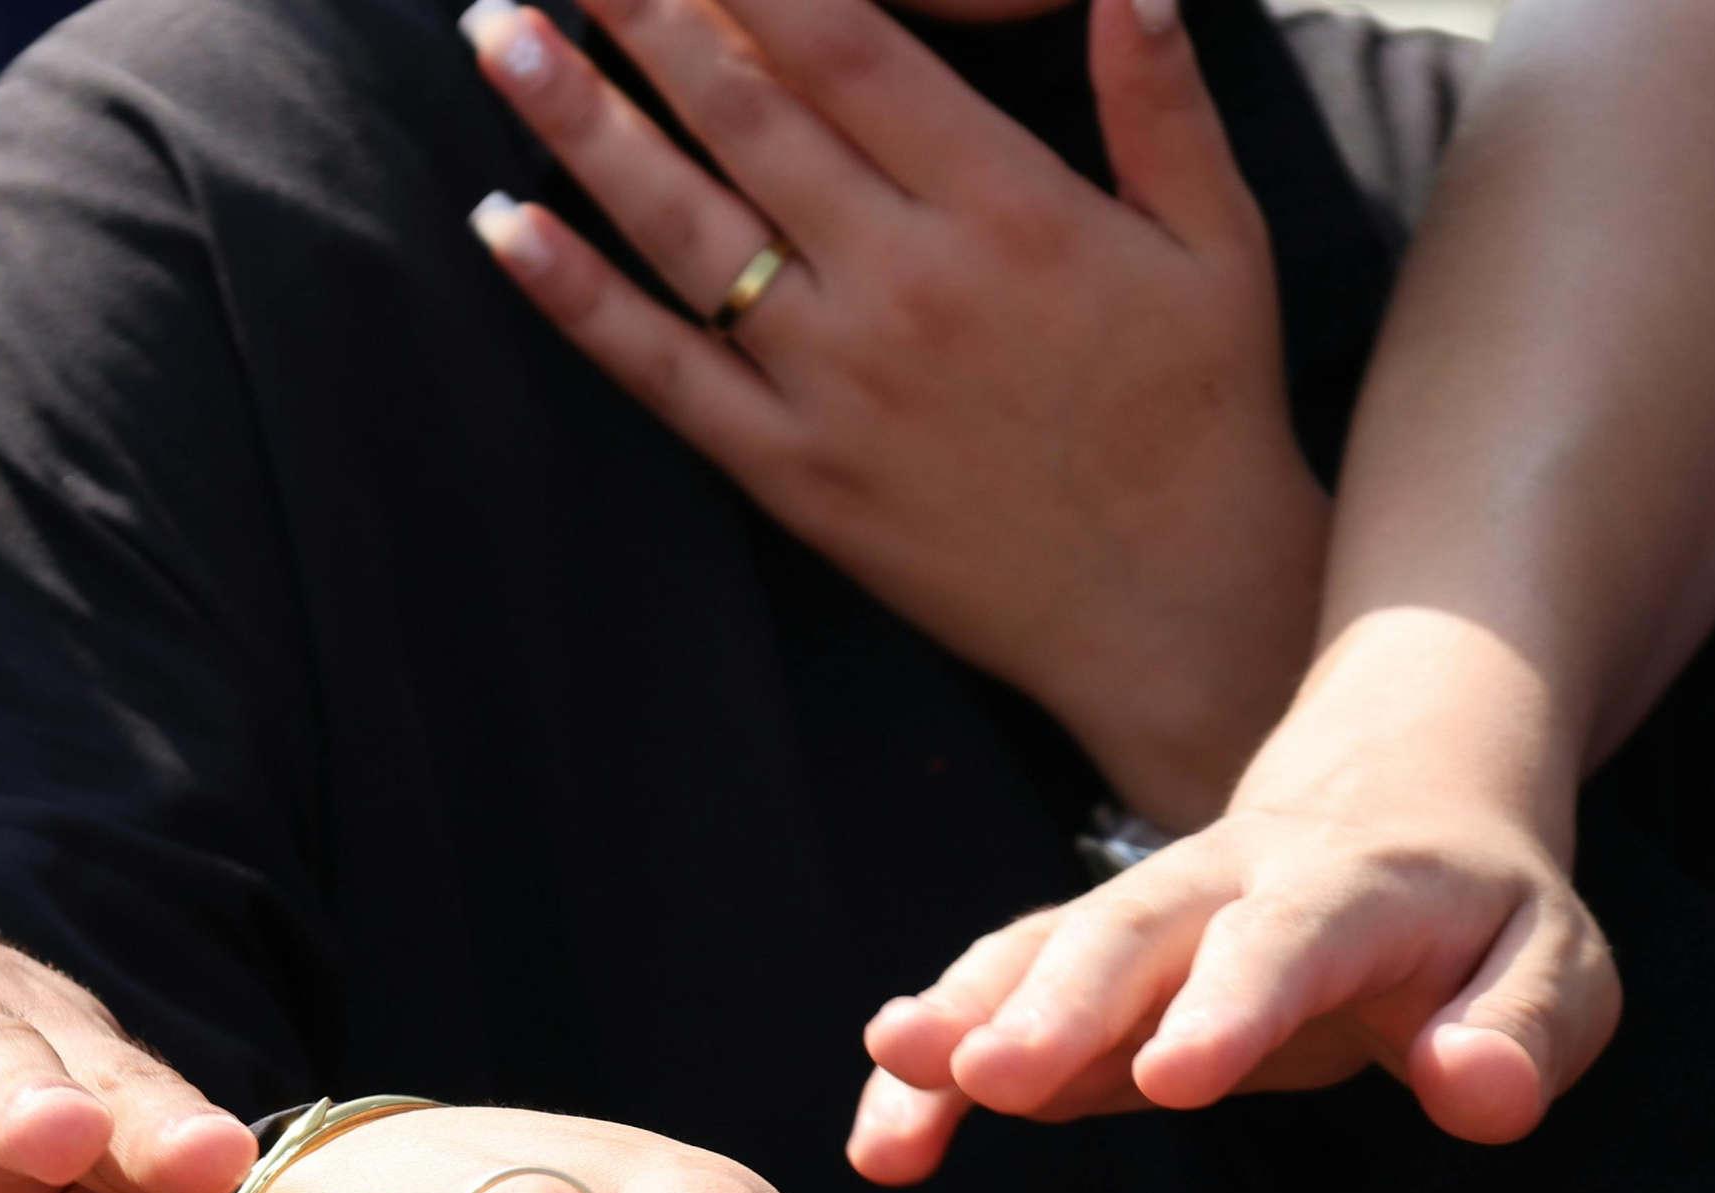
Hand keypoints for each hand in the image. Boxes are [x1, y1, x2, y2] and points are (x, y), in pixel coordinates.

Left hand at [458, 0, 1319, 827]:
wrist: (1168, 610)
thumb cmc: (1199, 415)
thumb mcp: (1217, 240)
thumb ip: (1161, 99)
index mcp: (1004, 206)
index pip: (845, 45)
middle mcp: (902, 282)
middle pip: (740, 111)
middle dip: (639, 10)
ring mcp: (834, 381)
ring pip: (679, 224)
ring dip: (577, 121)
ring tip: (496, 34)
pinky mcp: (792, 472)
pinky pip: (662, 371)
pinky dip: (575, 296)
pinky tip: (503, 224)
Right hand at [849, 613, 1619, 1176]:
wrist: (1403, 805)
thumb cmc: (1485, 918)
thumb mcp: (1559, 969)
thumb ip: (1527, 1032)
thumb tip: (1478, 1092)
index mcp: (1354, 887)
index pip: (1290, 939)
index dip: (1232, 1002)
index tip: (1177, 1077)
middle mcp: (1230, 884)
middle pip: (1133, 932)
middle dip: (1054, 1003)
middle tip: (982, 1076)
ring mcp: (1150, 917)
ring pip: (1047, 949)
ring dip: (968, 1011)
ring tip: (897, 1073)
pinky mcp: (1096, 965)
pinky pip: (1007, 995)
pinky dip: (944, 1057)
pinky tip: (886, 1124)